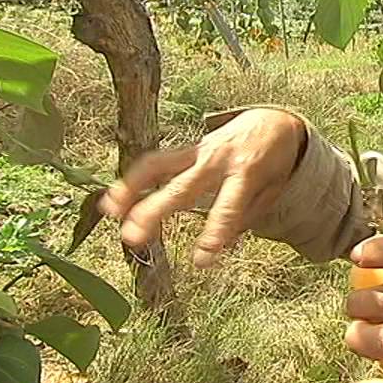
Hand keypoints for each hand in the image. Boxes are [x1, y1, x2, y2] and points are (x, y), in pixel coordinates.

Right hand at [99, 108, 306, 267]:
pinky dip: (135, 177)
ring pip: (159, 166)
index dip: (214, 235)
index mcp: (246, 173)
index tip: (200, 261)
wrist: (273, 121)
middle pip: (182, 188)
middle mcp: (217, 160)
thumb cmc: (273, 163)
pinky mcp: (187, 148)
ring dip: (131, 187)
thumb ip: (247, 217)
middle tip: (132, 237)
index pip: (227, 209)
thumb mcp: (272, 190)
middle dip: (154, 212)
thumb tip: (223, 248)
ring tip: (109, 211)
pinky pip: (158, 160)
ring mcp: (199, 151)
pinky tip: (115, 197)